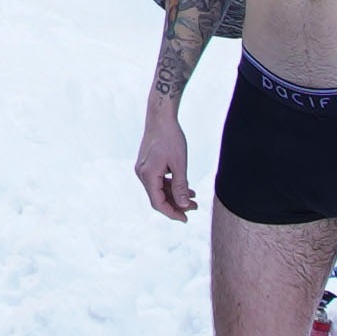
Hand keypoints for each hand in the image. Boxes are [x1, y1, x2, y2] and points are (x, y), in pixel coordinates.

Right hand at [135, 102, 193, 221]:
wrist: (160, 117)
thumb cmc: (171, 137)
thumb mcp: (180, 163)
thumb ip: (181, 186)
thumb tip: (184, 205)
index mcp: (148, 175)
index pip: (158, 203)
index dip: (172, 213)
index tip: (186, 219)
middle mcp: (142, 174)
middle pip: (158, 198)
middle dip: (176, 205)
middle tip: (194, 208)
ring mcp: (143, 169)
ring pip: (158, 189)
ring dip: (174, 195)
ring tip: (193, 198)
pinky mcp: (147, 164)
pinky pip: (158, 180)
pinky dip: (170, 185)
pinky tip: (185, 186)